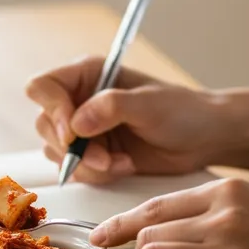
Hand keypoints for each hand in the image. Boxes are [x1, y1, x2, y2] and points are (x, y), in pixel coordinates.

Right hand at [25, 56, 218, 183]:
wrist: (204, 138)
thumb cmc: (183, 110)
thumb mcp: (148, 104)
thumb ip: (111, 107)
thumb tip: (75, 123)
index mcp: (88, 74)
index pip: (44, 87)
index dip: (52, 111)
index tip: (73, 133)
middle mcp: (80, 99)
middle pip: (45, 124)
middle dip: (74, 148)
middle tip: (105, 157)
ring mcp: (85, 128)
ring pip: (56, 151)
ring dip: (87, 164)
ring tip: (121, 162)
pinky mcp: (94, 153)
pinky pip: (75, 169)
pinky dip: (96, 174)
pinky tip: (124, 166)